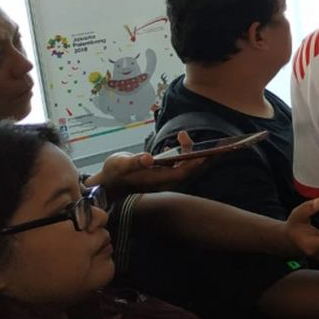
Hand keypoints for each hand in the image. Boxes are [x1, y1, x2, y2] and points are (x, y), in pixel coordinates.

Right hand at [88, 131, 204, 195]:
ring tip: (183, 135)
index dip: (195, 162)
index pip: (183, 172)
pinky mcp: (162, 174)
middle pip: (189, 169)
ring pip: (185, 166)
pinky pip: (179, 164)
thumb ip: (135, 162)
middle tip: (211, 142)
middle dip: (201, 156)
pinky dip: (182, 154)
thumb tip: (147, 158)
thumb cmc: (114, 173)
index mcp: (159, 180)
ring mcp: (165, 178)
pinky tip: (176, 142)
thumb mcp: (121, 165)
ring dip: (189, 151)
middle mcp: (166, 181)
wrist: (107, 183)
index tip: (206, 151)